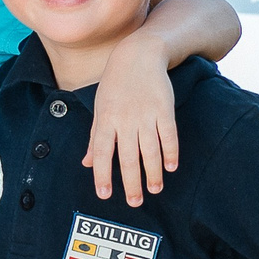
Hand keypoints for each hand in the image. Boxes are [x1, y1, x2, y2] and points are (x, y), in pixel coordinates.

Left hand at [87, 32, 175, 205]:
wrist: (138, 56)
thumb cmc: (115, 85)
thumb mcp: (100, 108)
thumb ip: (96, 137)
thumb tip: (88, 163)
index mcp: (105, 120)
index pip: (102, 153)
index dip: (102, 175)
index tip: (104, 194)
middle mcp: (124, 120)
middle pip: (127, 156)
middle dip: (131, 181)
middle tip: (134, 202)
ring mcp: (145, 114)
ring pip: (149, 149)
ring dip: (152, 172)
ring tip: (154, 189)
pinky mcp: (164, 109)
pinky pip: (168, 134)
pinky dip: (170, 151)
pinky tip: (171, 167)